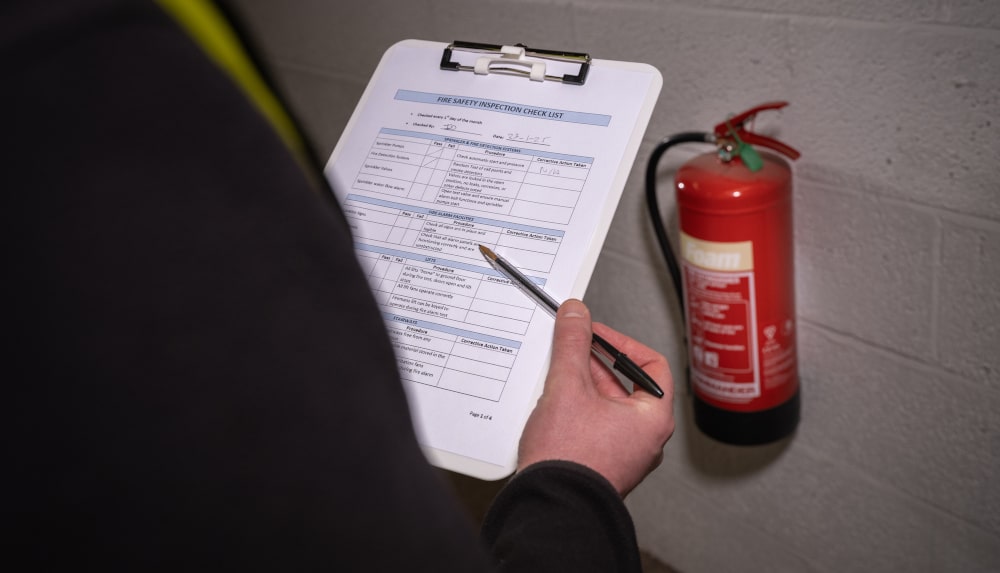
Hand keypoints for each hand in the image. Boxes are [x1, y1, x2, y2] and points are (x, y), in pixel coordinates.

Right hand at [517, 299, 674, 496]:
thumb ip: (573, 344)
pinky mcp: (602, 464)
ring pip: (608, 406)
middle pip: (626, 385)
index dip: (622, 343)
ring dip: (584, 386)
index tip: (597, 333)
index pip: (651, 365)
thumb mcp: (568, 386)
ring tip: (559, 375)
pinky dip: (578, 410)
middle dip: (595, 363)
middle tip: (573, 347)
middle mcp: (645, 439)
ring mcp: (625, 454)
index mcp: (653, 418)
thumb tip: (577, 316)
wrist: (552, 506)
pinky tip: (555, 406)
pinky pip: (596, 426)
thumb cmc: (572, 461)